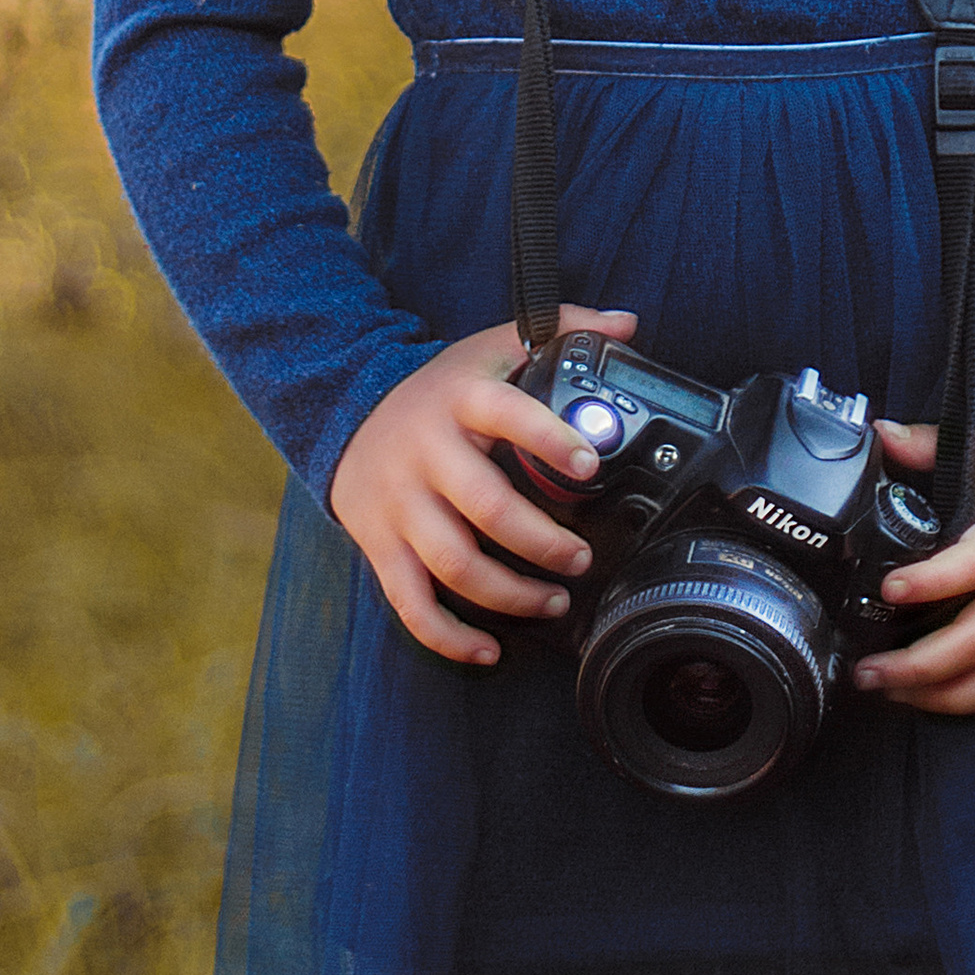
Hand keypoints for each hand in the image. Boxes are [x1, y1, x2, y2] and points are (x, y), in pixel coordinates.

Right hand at [330, 306, 638, 665]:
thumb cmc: (440, 388)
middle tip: (583, 558)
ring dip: (510, 594)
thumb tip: (628, 323)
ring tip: (554, 601)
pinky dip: (449, 637)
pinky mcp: (379, 546)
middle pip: (486, 507)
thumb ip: (560, 330)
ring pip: (453, 562)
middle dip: (542, 543)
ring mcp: (399, 504)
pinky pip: (411, 603)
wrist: (346, 411)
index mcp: (461, 400)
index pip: (506, 414)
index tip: (588, 467)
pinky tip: (488, 651)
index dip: (548, 439)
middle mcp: (426, 453)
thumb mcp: (491, 346)